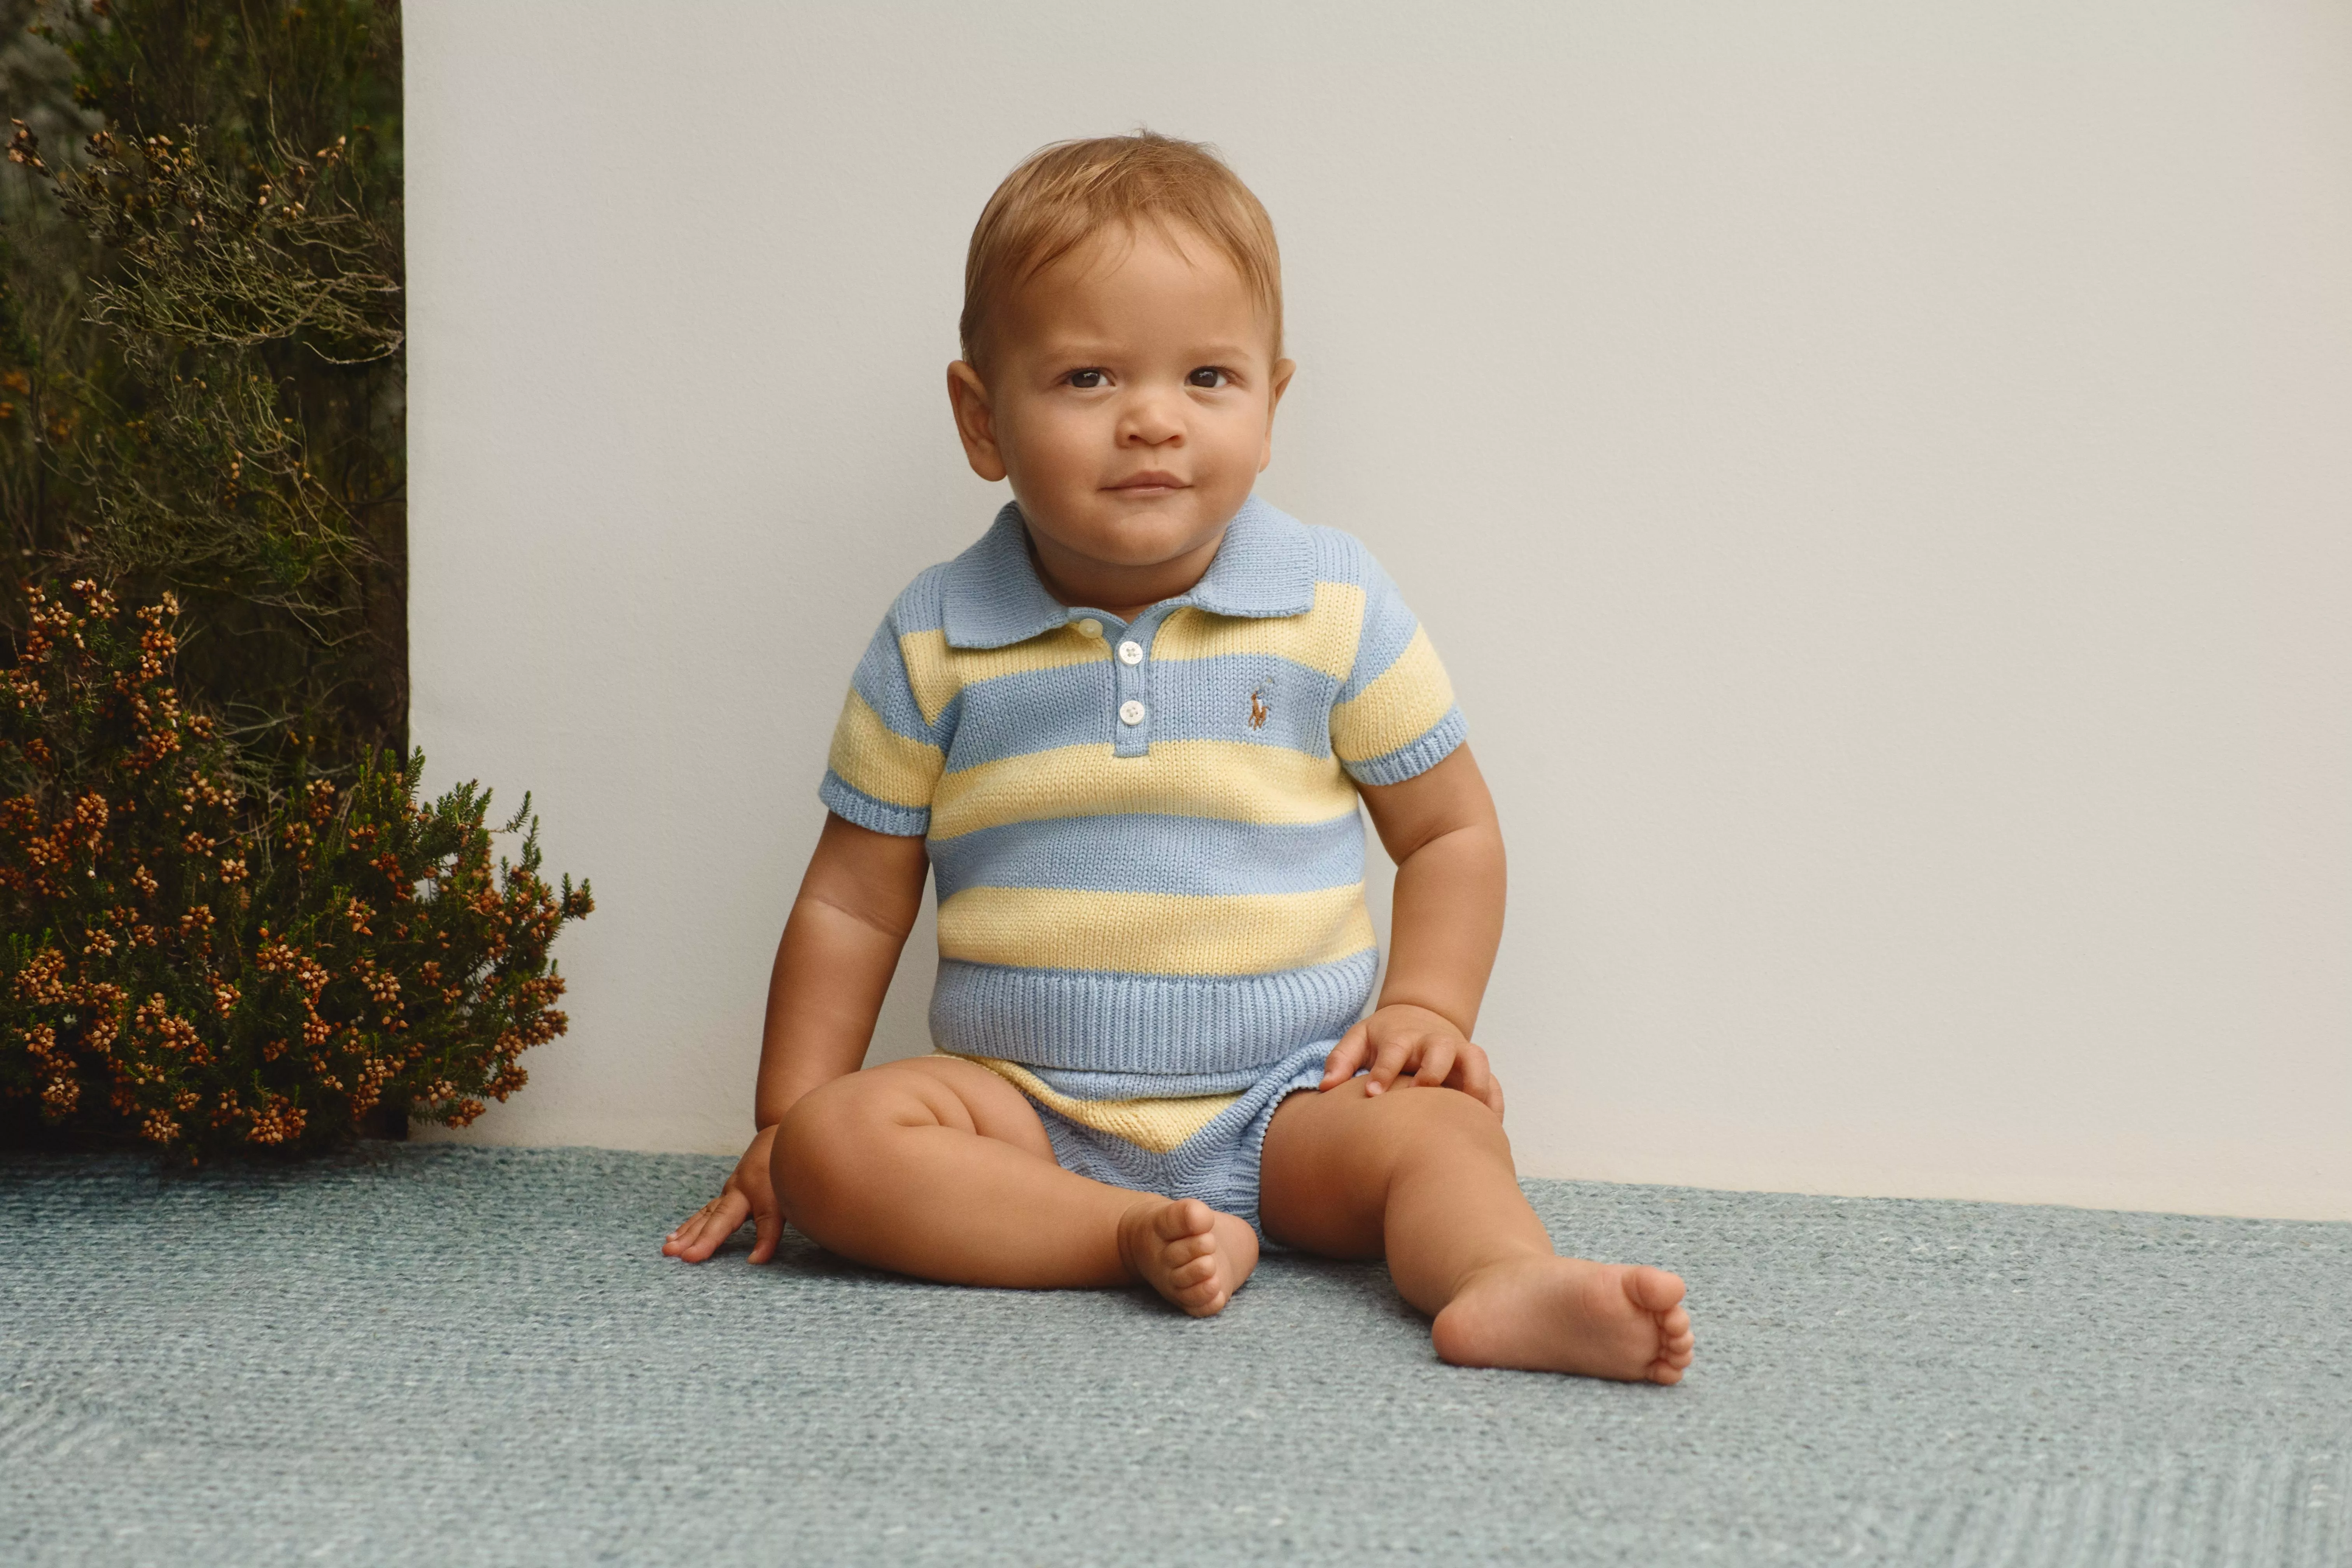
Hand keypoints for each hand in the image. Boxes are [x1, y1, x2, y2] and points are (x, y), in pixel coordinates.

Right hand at [663, 1123, 784, 1263]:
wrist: (773, 1143)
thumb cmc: (784, 1174)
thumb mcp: (788, 1199)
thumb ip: (772, 1232)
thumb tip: (755, 1262)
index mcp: (765, 1192)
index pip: (766, 1220)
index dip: (763, 1241)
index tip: (754, 1260)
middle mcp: (741, 1192)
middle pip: (722, 1218)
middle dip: (704, 1239)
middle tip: (683, 1256)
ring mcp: (728, 1193)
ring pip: (706, 1215)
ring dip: (687, 1234)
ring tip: (668, 1249)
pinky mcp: (722, 1197)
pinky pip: (702, 1214)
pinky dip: (687, 1227)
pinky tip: (673, 1237)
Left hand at [1318, 1004, 1504, 1116]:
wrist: (1421, 1015)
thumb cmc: (1384, 1037)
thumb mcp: (1358, 1039)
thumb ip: (1341, 1060)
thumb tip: (1324, 1088)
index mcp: (1401, 1037)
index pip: (1393, 1051)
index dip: (1383, 1071)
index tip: (1371, 1094)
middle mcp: (1433, 1042)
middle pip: (1439, 1051)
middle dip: (1432, 1073)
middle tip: (1419, 1100)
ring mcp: (1459, 1052)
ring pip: (1476, 1061)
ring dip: (1474, 1085)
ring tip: (1467, 1116)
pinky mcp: (1476, 1067)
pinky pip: (1494, 1082)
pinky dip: (1494, 1102)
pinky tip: (1490, 1128)